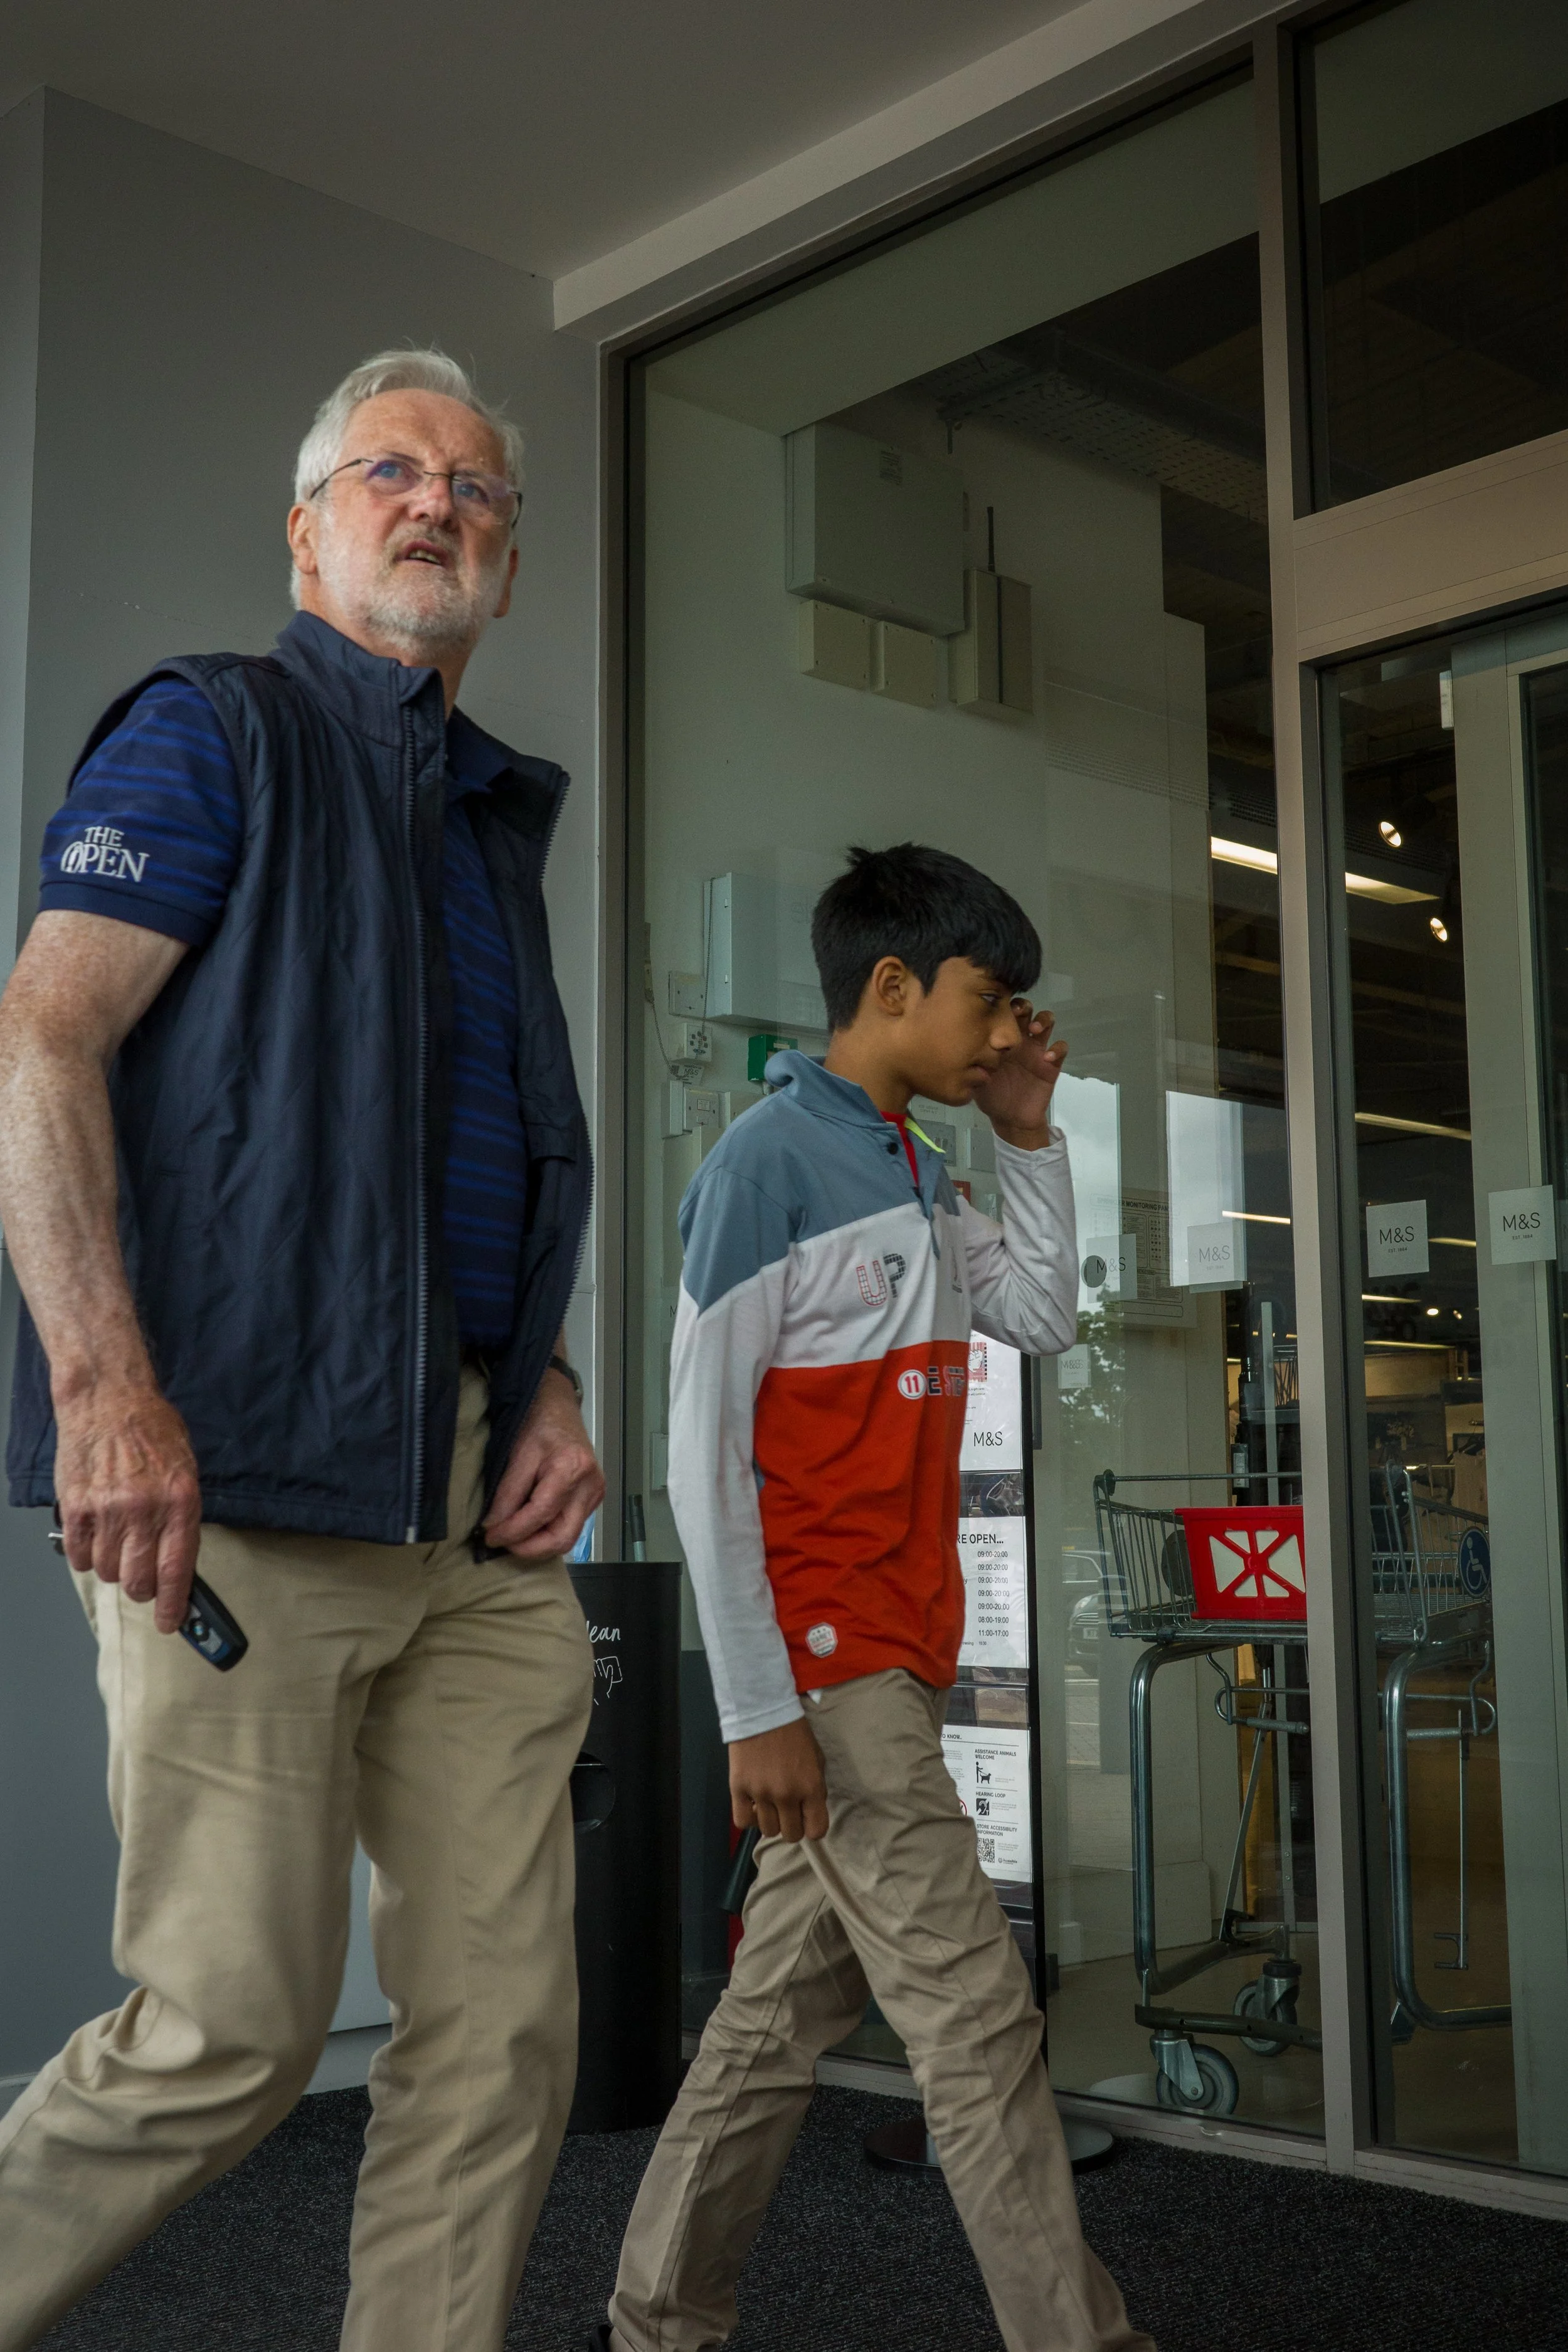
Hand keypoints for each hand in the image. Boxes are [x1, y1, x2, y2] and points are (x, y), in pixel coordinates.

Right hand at [54, 1381, 201, 1633]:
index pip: (176, 1569)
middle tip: (142, 1577)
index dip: (173, 1605)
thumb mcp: (186, 1470)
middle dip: (142, 1588)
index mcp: (180, 1501)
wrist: (109, 1399)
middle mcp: (145, 1510)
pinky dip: (86, 1555)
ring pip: (107, 1571)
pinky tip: (95, 1536)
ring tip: (117, 1542)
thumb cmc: (152, 1431)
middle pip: (138, 1580)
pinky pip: (79, 1555)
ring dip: (113, 1567)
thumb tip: (178, 1564)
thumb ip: (182, 1516)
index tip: (171, 1623)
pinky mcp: (76, 1506)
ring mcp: (107, 1510)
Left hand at [484, 1367, 604, 1559]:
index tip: (489, 1537)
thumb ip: (507, 1493)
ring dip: (538, 1543)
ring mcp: (596, 1493)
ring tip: (513, 1536)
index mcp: (571, 1468)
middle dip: (529, 1548)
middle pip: (562, 1537)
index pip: (540, 1514)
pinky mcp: (594, 1497)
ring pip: (568, 1537)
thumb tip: (494, 1526)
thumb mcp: (516, 1453)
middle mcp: (590, 1485)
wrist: (558, 1406)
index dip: (512, 1531)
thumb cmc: (536, 1423)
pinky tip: (529, 1524)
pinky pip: (571, 1526)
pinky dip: (548, 1531)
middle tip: (503, 1543)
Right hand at [729, 1716, 828, 1842]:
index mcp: (811, 1786)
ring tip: (769, 1803)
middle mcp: (787, 1795)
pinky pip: (743, 1822)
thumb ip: (816, 1788)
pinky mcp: (738, 1789)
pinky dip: (749, 1818)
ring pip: (768, 1831)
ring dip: (770, 1820)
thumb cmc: (794, 1733)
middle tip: (787, 1809)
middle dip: (791, 1824)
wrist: (762, 1710)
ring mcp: (761, 1793)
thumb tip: (810, 1811)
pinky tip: (752, 1804)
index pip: (816, 1831)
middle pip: (791, 1835)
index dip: (812, 1827)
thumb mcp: (817, 1758)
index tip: (806, 1818)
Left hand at [969, 1001, 1066, 1147]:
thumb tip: (959, 1046)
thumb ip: (971, 1062)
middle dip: (1024, 1006)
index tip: (997, 1009)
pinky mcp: (1051, 1065)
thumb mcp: (976, 1077)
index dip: (1004, 1006)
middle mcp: (1021, 1040)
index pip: (1005, 1014)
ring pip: (1047, 1022)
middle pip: (1028, 1010)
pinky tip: (1047, 1057)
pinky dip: (1057, 1049)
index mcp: (1002, 1040)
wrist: (1010, 1119)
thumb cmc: (992, 1096)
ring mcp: (1037, 1050)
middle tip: (1017, 1013)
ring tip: (1034, 1029)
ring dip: (1043, 1020)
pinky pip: (1061, 1049)